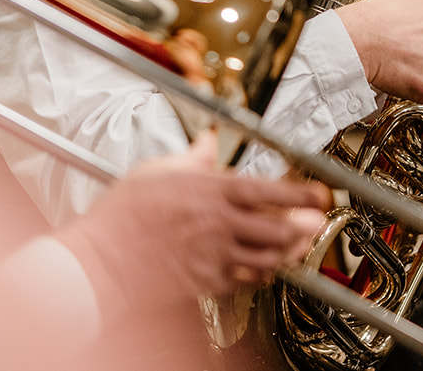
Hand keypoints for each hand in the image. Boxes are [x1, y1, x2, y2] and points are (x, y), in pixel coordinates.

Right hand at [57, 132, 329, 309]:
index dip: (299, 192)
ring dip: (289, 251)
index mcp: (211, 191)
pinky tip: (265, 267)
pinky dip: (261, 273)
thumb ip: (192, 157)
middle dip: (305, 226)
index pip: (267, 190)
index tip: (318, 193)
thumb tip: (207, 141)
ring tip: (300, 245)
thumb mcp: (159, 169)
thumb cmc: (126, 213)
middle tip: (318, 221)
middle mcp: (219, 224)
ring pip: (268, 256)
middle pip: (278, 228)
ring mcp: (215, 255)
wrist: (104, 257)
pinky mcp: (208, 280)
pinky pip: (246, 278)